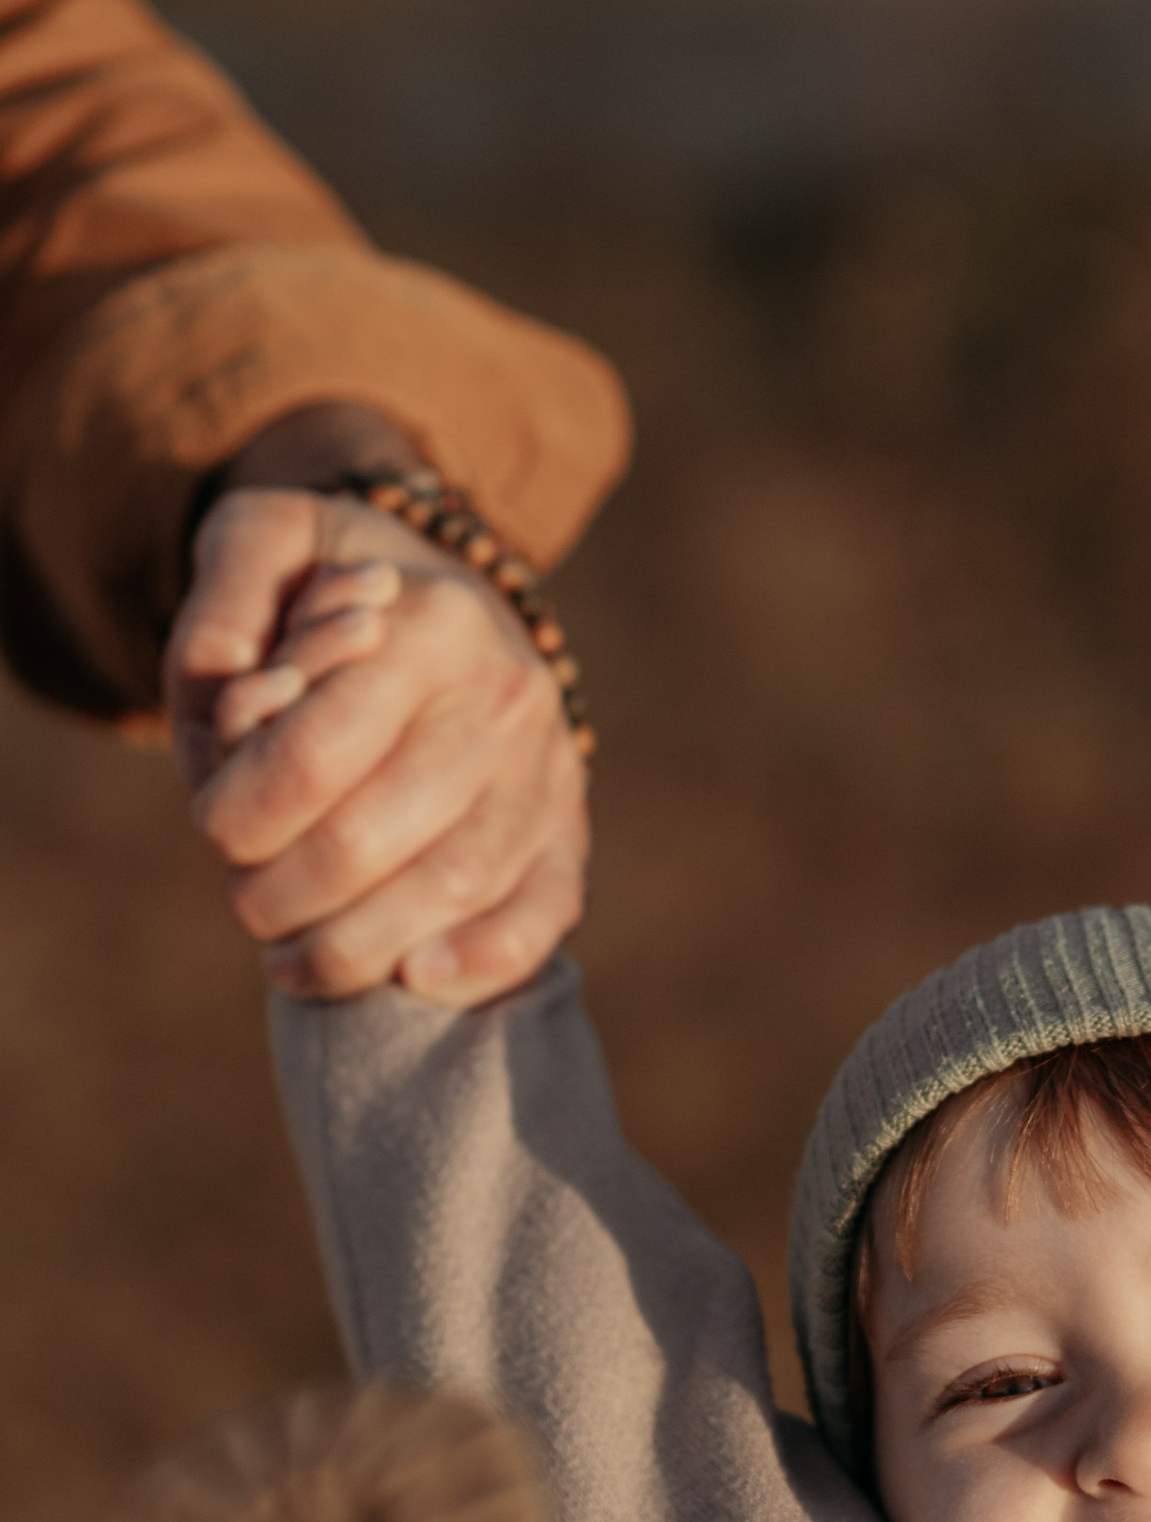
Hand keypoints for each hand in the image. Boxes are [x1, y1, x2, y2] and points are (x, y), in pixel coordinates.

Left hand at [166, 404, 589, 998]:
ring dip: (354, 947)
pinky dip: (482, 960)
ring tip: (290, 962)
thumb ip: (224, 609)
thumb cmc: (335, 583)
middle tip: (245, 904)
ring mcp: (547, 774)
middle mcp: (503, 699)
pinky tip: (413, 978)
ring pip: (451, 889)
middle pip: (372, 837)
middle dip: (282, 893)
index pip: (314, 751)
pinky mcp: (569, 835)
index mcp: (429, 622)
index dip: (242, 811)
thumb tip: (226, 706)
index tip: (211, 826)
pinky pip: (542, 916)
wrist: (452, 600)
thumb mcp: (268, 543)